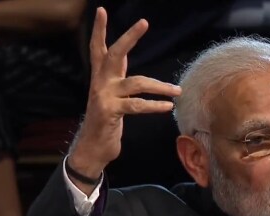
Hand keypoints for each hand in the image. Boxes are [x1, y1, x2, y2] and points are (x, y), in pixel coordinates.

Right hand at [68, 7, 180, 180]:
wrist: (92, 148)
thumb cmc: (106, 121)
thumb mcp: (111, 94)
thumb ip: (116, 74)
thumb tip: (123, 54)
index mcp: (101, 77)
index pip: (99, 48)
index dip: (100, 29)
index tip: (101, 10)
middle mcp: (100, 83)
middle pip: (114, 54)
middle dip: (129, 38)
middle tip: (143, 22)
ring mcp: (104, 97)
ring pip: (136, 83)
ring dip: (160, 86)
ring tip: (177, 90)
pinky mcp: (110, 113)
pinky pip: (136, 105)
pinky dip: (154, 105)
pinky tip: (168, 106)